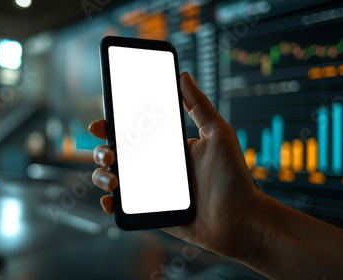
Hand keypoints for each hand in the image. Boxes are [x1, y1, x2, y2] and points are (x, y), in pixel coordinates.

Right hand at [89, 72, 260, 257]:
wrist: (241, 220)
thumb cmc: (234, 178)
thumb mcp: (218, 134)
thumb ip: (199, 106)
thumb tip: (183, 76)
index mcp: (167, 146)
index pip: (132, 131)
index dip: (111, 126)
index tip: (101, 123)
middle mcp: (155, 166)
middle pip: (115, 154)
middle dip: (102, 150)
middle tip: (110, 153)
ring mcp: (150, 190)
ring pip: (112, 178)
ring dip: (102, 176)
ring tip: (113, 180)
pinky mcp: (151, 212)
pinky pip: (122, 207)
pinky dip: (109, 203)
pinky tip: (110, 199)